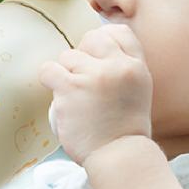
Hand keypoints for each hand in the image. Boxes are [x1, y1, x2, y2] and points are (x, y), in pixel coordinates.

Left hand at [37, 24, 152, 166]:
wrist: (118, 156)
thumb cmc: (126, 132)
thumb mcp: (138, 94)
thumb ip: (125, 73)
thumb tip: (99, 54)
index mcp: (137, 67)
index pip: (120, 32)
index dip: (105, 39)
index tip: (97, 56)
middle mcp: (117, 66)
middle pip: (92, 38)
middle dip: (83, 54)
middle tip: (82, 77)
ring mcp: (93, 75)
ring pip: (68, 56)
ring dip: (66, 73)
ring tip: (74, 95)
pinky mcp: (70, 88)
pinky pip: (49, 69)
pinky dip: (49, 79)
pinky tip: (57, 91)